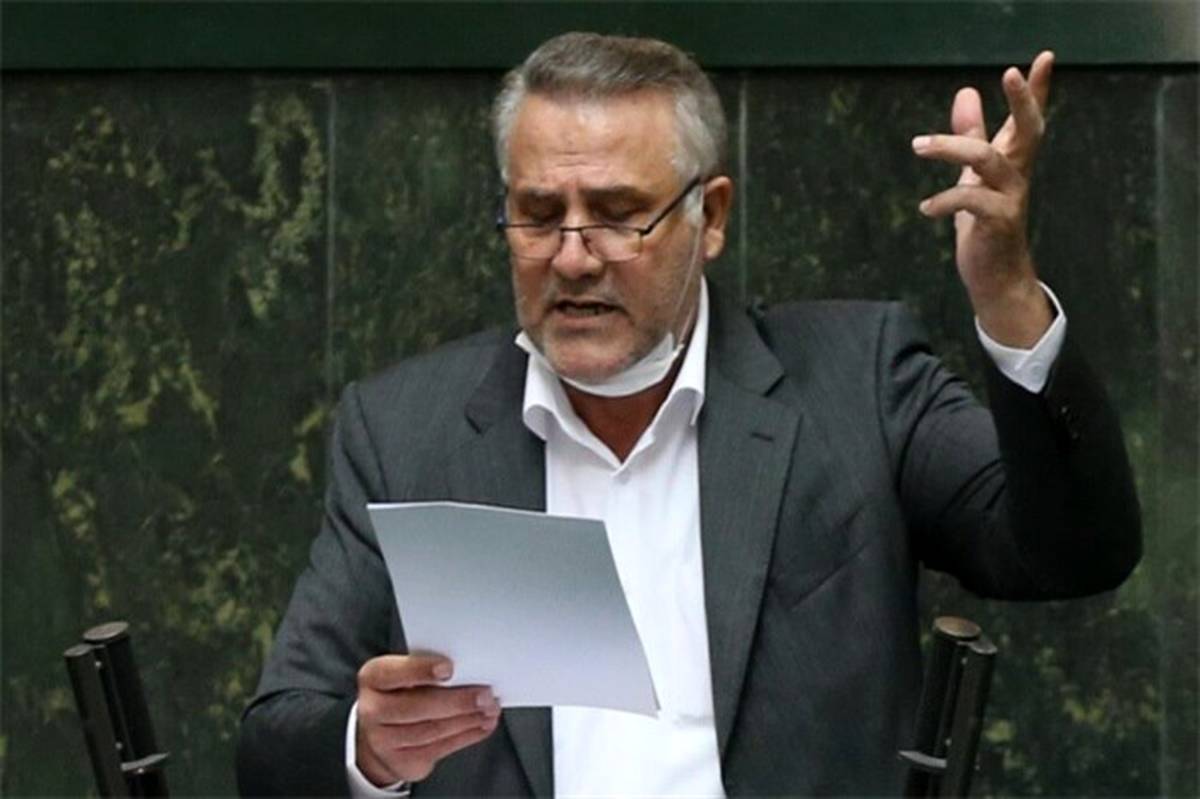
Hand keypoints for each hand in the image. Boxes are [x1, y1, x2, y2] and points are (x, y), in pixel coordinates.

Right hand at [356, 654, 500, 785]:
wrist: (381, 731)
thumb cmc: (401, 693)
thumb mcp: (406, 673)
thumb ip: (428, 670)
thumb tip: (469, 670)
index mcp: (373, 678)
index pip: (394, 672)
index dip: (421, 670)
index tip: (449, 668)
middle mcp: (372, 709)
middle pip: (417, 707)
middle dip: (457, 701)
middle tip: (485, 694)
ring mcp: (383, 740)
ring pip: (432, 730)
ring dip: (468, 719)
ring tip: (490, 709)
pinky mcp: (401, 761)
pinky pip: (439, 748)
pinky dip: (467, 735)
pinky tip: (482, 725)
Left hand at [912, 51, 1055, 346]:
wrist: (996, 278)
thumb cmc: (984, 224)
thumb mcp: (973, 175)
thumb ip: (969, 135)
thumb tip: (965, 92)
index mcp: (1013, 162)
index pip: (1029, 119)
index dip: (1036, 90)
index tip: (1042, 58)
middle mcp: (1017, 176)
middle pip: (1029, 130)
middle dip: (1022, 101)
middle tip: (1009, 73)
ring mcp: (1011, 200)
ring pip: (988, 159)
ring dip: (951, 147)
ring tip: (918, 145)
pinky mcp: (998, 224)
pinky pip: (970, 201)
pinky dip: (944, 200)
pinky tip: (925, 209)